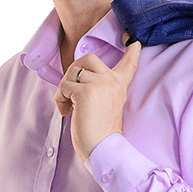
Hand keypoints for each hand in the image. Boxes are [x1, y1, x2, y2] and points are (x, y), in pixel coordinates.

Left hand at [54, 33, 141, 160]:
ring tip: (67, 106)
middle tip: (70, 91)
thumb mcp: (106, 106)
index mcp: (119, 86)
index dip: (132, 52)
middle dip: (73, 71)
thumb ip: (100, 89)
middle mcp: (112, 82)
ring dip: (63, 89)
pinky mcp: (86, 92)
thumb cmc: (100, 133)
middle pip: (88, 58)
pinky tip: (65, 112)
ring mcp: (100, 85)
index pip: (129, 64)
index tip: (133, 41)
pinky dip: (59, 98)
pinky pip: (64, 86)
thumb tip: (79, 75)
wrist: (102, 149)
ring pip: (72, 72)